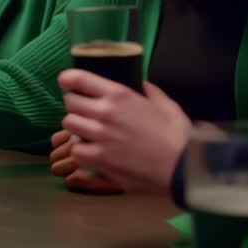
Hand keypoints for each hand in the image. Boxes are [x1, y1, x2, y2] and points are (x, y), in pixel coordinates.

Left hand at [58, 70, 189, 194]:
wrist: (183, 168)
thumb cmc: (178, 137)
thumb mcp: (167, 106)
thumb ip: (151, 92)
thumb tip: (142, 85)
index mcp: (120, 94)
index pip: (80, 79)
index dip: (68, 79)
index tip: (64, 81)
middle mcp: (105, 112)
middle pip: (70, 102)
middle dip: (74, 105)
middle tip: (82, 110)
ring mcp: (100, 136)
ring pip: (68, 124)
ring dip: (75, 126)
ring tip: (84, 130)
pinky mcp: (100, 158)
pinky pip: (76, 150)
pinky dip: (80, 151)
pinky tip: (89, 151)